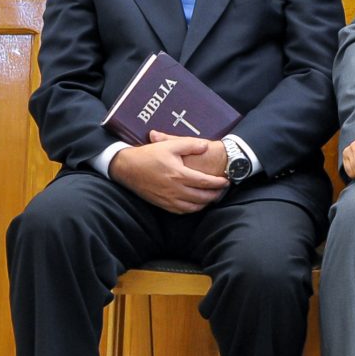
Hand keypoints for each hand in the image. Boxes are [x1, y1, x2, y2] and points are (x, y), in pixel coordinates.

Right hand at [113, 136, 229, 213]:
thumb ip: (190, 144)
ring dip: (205, 203)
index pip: (205, 182)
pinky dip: (192, 209)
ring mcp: (168, 199)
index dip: (218, 183)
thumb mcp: (169, 145)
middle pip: (202, 197)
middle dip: (215, 194)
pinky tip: (196, 203)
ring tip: (212, 197)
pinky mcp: (162, 204)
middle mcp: (175, 190)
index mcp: (179, 175)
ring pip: (193, 207)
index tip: (227, 181)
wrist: (127, 168)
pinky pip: (181, 211)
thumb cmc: (149, 155)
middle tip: (223, 190)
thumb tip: (206, 146)